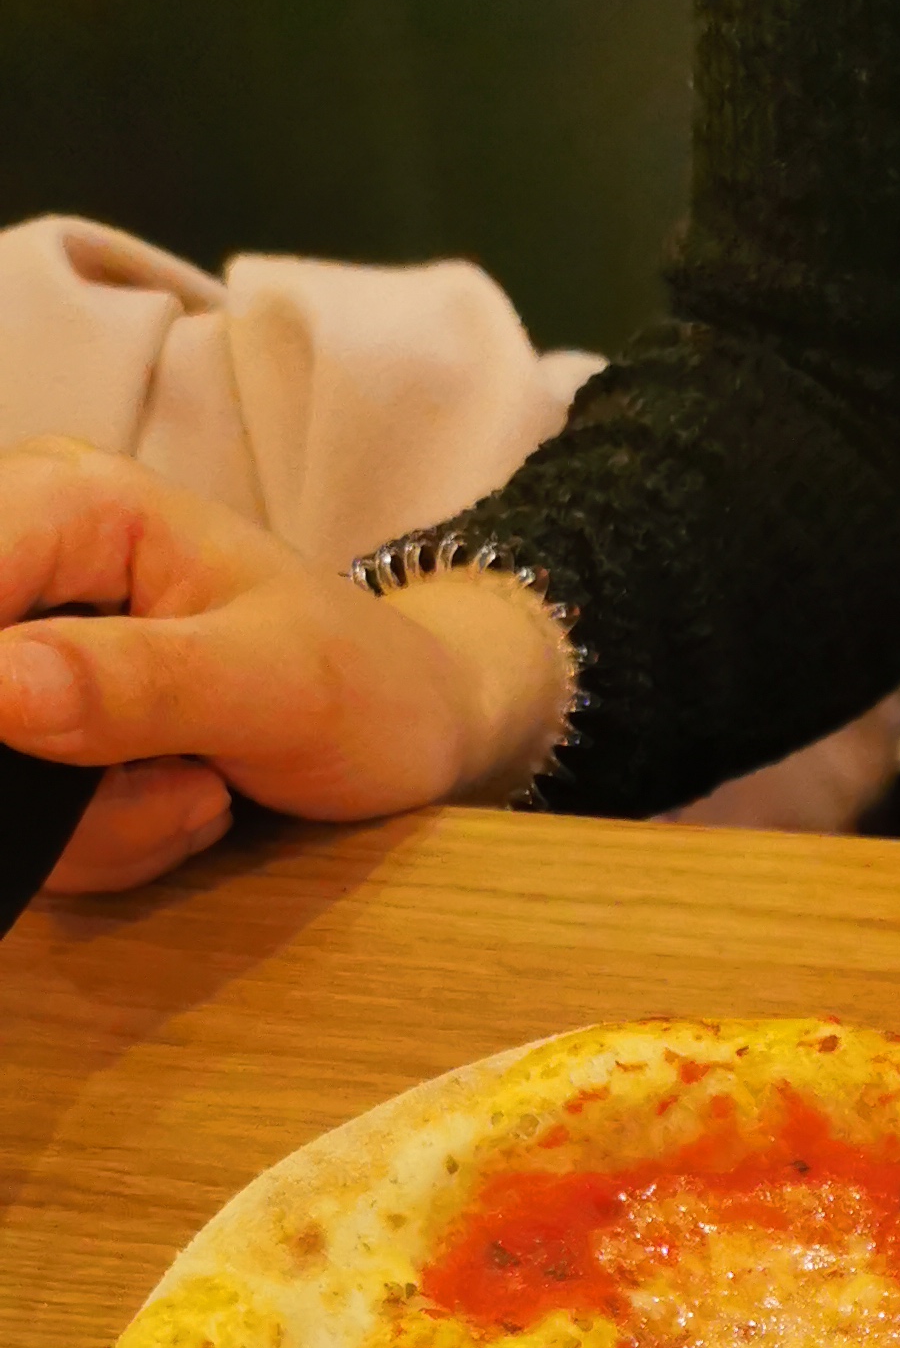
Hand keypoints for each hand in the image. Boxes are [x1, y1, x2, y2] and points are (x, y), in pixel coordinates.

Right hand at [0, 437, 573, 895]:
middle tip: (194, 785)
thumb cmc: (365, 680)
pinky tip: (188, 804)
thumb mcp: (276, 683)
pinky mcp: (34, 732)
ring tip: (206, 790)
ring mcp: (22, 658)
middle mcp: (23, 567)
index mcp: (69, 503)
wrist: (413, 730)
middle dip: (65, 780)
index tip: (65, 746)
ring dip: (100, 829)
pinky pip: (23, 821)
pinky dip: (108, 844)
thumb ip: (135, 683)